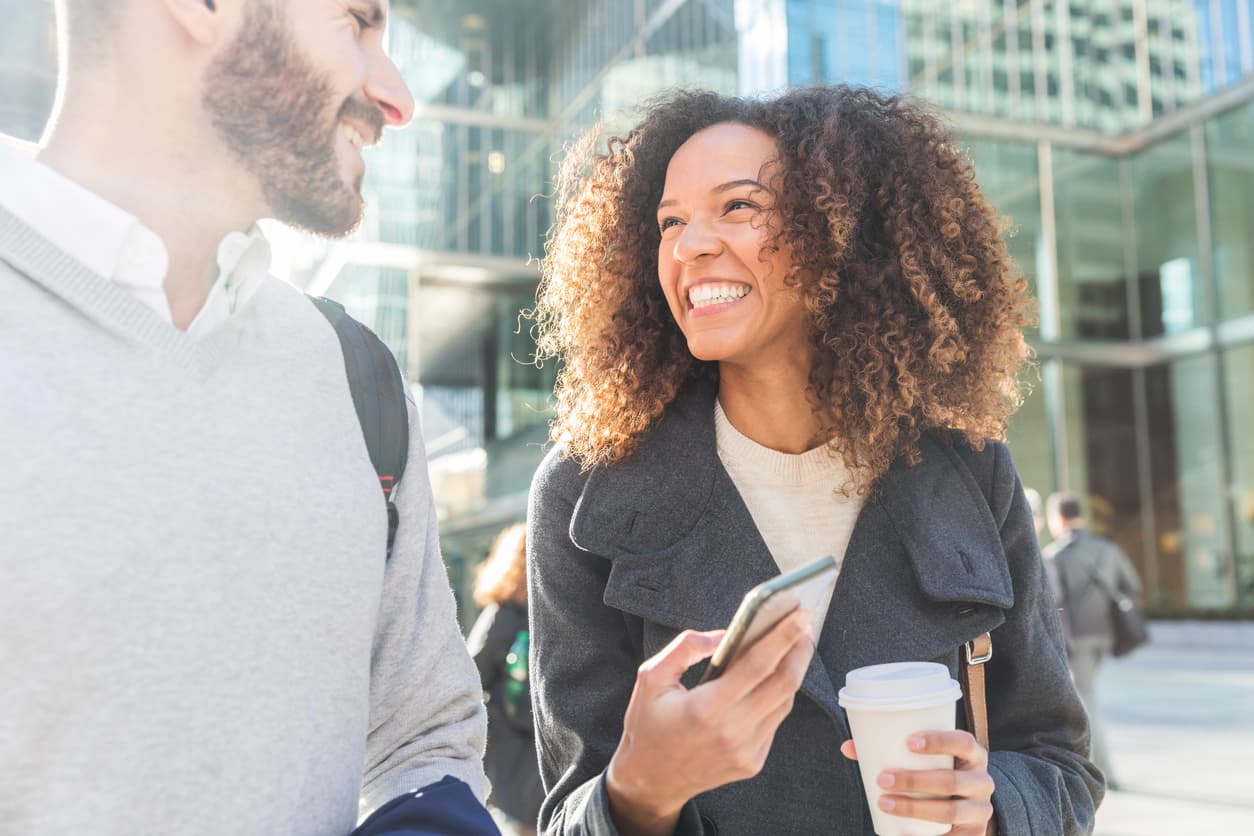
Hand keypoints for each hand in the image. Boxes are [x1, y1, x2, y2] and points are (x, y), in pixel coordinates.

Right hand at [606, 610, 813, 835]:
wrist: (650, 780)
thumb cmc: (648, 724)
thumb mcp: (651, 677)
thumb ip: (685, 647)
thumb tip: (725, 635)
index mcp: (705, 709)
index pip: (757, 666)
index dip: (783, 637)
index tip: (799, 614)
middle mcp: (731, 733)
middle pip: (784, 684)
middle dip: (800, 649)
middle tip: (804, 625)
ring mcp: (746, 752)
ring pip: (785, 702)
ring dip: (793, 671)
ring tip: (793, 646)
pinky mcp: (753, 762)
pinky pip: (775, 721)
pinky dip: (778, 695)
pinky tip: (774, 678)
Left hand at [841, 730, 995, 835]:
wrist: (968, 806)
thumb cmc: (938, 772)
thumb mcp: (927, 759)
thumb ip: (891, 750)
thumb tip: (848, 747)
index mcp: (973, 755)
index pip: (964, 741)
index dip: (939, 740)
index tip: (909, 742)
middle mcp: (983, 781)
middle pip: (952, 780)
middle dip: (914, 780)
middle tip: (882, 779)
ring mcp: (980, 810)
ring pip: (950, 811)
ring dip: (914, 808)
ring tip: (884, 803)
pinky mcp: (973, 834)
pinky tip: (903, 833)